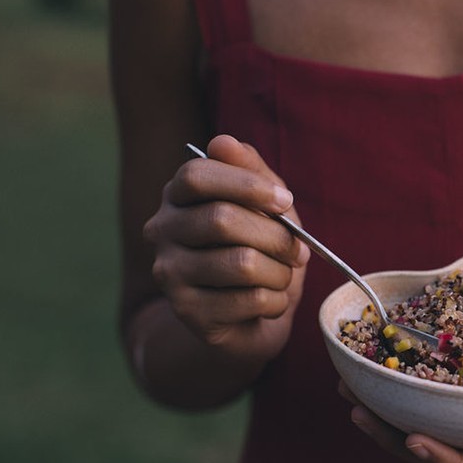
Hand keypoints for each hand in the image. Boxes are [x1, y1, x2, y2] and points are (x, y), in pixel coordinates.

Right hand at [143, 134, 309, 364]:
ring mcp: (169, 273)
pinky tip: (271, 302)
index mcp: (178, 196)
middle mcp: (162, 230)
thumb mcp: (267, 207)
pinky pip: (249, 299)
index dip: (247, 185)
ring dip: (280, 273)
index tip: (285, 201)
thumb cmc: (261, 251)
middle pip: (223, 220)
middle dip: (277, 237)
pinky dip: (275, 301)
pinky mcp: (187, 311)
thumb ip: (252, 172)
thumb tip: (224, 142)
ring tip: (283, 278)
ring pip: (241, 263)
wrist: (249, 320)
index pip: (196, 176)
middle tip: (300, 252)